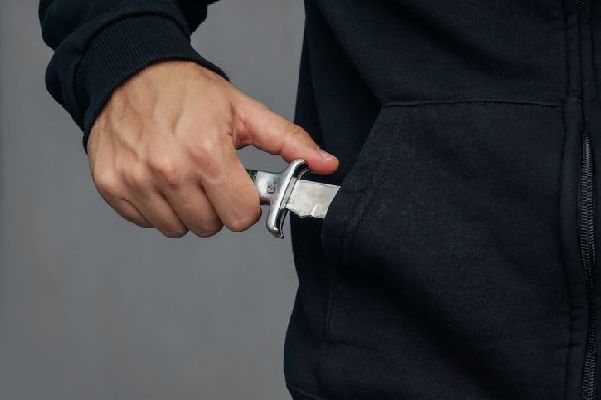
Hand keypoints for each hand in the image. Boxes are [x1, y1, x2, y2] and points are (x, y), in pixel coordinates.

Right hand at [87, 61, 337, 237]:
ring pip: (178, 228)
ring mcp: (136, 179)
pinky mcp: (111, 185)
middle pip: (210, 226)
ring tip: (184, 176)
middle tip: (209, 177)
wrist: (131, 72)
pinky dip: (156, 207)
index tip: (239, 188)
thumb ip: (289, 142)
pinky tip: (158, 178)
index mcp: (208, 152)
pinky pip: (146, 221)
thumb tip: (326, 163)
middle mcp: (169, 170)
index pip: (240, 217)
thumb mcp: (245, 111)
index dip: (245, 205)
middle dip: (217, 207)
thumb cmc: (189, 92)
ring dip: (186, 209)